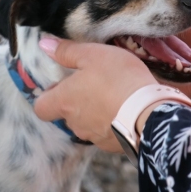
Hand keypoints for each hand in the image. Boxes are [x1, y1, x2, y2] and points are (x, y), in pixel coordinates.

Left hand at [33, 36, 157, 152]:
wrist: (150, 112)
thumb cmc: (118, 79)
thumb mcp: (93, 55)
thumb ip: (67, 51)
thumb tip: (44, 45)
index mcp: (64, 102)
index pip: (40, 108)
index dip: (47, 97)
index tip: (59, 86)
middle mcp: (74, 123)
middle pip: (66, 115)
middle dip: (75, 102)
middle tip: (92, 85)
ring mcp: (94, 137)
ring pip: (86, 125)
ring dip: (94, 113)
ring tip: (112, 96)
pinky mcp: (113, 145)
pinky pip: (106, 133)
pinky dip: (112, 123)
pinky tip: (125, 110)